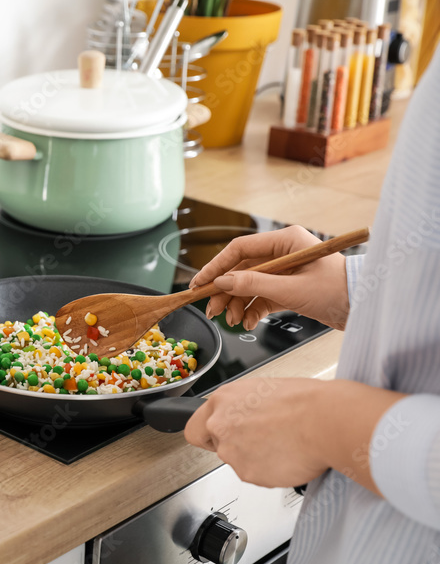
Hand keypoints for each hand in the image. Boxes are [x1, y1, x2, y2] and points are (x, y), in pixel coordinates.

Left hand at [185, 377, 405, 492]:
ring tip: (282, 444)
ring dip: (256, 458)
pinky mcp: (248, 473)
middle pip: (218, 447)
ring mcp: (232, 452)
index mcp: (222, 401)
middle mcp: (221, 426)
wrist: (324, 421)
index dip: (208, 436)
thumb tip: (245, 416)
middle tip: (263, 441)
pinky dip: (271, 471)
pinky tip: (287, 456)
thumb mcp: (263, 391)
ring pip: (239, 462)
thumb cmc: (305, 401)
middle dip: (237, 446)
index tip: (214, 440)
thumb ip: (243, 407)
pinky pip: (256, 476)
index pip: (195, 429)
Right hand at [189, 225, 349, 329]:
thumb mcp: (291, 289)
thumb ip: (253, 285)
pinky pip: (260, 297)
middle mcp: (282, 253)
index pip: (239, 249)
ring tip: (233, 321)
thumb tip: (223, 283)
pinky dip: (251, 311)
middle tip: (212, 309)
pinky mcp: (287, 288)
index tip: (200, 283)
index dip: (217, 266)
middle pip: (240, 270)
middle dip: (225, 292)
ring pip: (248, 286)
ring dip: (237, 305)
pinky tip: (248, 323)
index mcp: (285, 241)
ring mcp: (284, 271)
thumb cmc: (338, 291)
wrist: (363, 308)